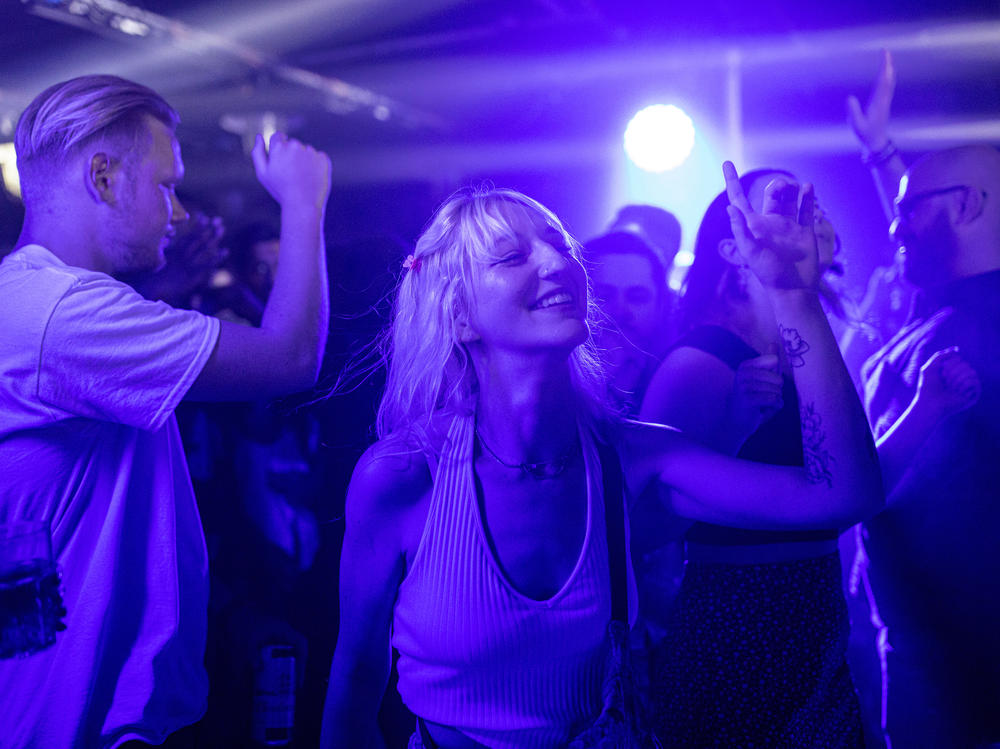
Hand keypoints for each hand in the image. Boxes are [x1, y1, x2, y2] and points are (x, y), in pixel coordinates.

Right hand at [130, 212, 227, 305]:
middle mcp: (182, 255)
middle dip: (208, 229)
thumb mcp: (154, 261)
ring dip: (213, 238)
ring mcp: (187, 263)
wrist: (149, 288)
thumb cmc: (149, 277)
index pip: (187, 236)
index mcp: (173, 252)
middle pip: (197, 239)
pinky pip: (207, 264)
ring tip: (222, 229)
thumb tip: (165, 242)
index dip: (197, 227)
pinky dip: (216, 257)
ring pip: (203, 248)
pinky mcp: (192, 274)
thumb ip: (162, 251)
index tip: (204, 217)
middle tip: (219, 220)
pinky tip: (225, 251)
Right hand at [251, 132, 331, 209]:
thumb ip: (257, 152)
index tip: (281, 161)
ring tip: (301, 178)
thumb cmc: (280, 190)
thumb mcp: (263, 173)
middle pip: (292, 144)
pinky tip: (311, 177)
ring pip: (305, 151)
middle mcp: (296, 145)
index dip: (278, 149)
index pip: (278, 136)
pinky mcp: (323, 159)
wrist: (303, 205)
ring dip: (303, 160)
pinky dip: (315, 165)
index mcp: (279, 147)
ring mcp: (311, 152)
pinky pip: (317, 157)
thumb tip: (259, 136)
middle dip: (291, 155)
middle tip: (290, 174)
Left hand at [723, 161, 819, 289]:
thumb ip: (741, 230)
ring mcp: (788, 226)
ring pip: (789, 199)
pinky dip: (808, 198)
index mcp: (753, 226)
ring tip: (797, 187)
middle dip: (777, 186)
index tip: (726, 163)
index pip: (739, 199)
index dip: (732, 181)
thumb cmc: (769, 273)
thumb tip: (730, 207)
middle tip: (784, 186)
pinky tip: (808, 187)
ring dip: (792, 188)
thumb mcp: (751, 252)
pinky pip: (806, 210)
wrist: (794, 288)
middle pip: (771, 195)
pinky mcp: (805, 231)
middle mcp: (770, 223)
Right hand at [727, 348, 783, 442]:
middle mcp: (743, 374)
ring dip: (775, 400)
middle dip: (777, 390)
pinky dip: (774, 407)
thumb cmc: (751, 398)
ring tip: (762, 404)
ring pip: (777, 391)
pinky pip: (774, 400)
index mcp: (746, 366)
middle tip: (763, 396)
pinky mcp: (748, 400)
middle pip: (778, 379)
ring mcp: (744, 387)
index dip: (776, 376)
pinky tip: (764, 410)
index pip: (774, 362)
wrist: (736, 421)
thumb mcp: (761, 378)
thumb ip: (768, 362)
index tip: (765, 384)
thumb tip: (774, 343)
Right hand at [847, 49, 894, 152]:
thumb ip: (853, 112)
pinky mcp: (883, 103)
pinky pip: (887, 86)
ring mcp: (884, 101)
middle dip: (887, 64)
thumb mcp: (856, 125)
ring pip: (889, 81)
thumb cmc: (866, 135)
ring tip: (886, 58)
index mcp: (878, 102)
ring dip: (888, 69)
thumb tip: (850, 97)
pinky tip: (885, 73)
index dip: (884, 68)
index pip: (883, 81)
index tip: (884, 56)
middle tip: (886, 51)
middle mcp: (884, 99)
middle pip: (888, 78)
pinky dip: (886, 76)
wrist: (876, 142)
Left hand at [914, 346, 980, 420]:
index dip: (948, 364)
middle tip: (945, 381)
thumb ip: (941, 356)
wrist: (930, 404)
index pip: (958, 358)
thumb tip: (957, 349)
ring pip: (971, 372)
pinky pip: (975, 382)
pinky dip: (964, 384)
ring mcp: (968, 386)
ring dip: (957, 378)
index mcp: (953, 370)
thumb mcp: (930, 368)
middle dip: (952, 371)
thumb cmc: (927, 387)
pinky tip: (958, 391)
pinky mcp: (973, 395)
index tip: (940, 373)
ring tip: (950, 386)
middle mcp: (962, 377)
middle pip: (965, 364)